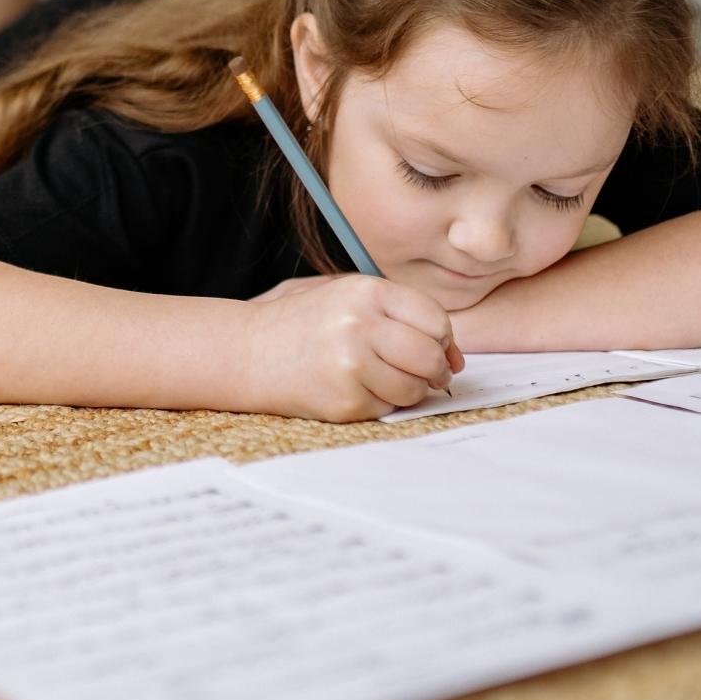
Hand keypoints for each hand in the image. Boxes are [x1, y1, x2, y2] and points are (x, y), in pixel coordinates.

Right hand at [244, 274, 463, 422]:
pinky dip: (383, 403)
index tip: (437, 348)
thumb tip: (454, 354)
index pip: (435, 319)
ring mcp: (351, 366)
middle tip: (427, 373)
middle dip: (436, 369)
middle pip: (430, 356)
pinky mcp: (345, 401)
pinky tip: (359, 388)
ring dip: (411, 389)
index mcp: (365, 292)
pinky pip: (389, 407)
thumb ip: (399, 311)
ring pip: (415, 387)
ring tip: (387, 379)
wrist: (247, 352)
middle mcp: (359, 326)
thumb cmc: (301, 322)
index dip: (443, 338)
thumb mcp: (344, 294)